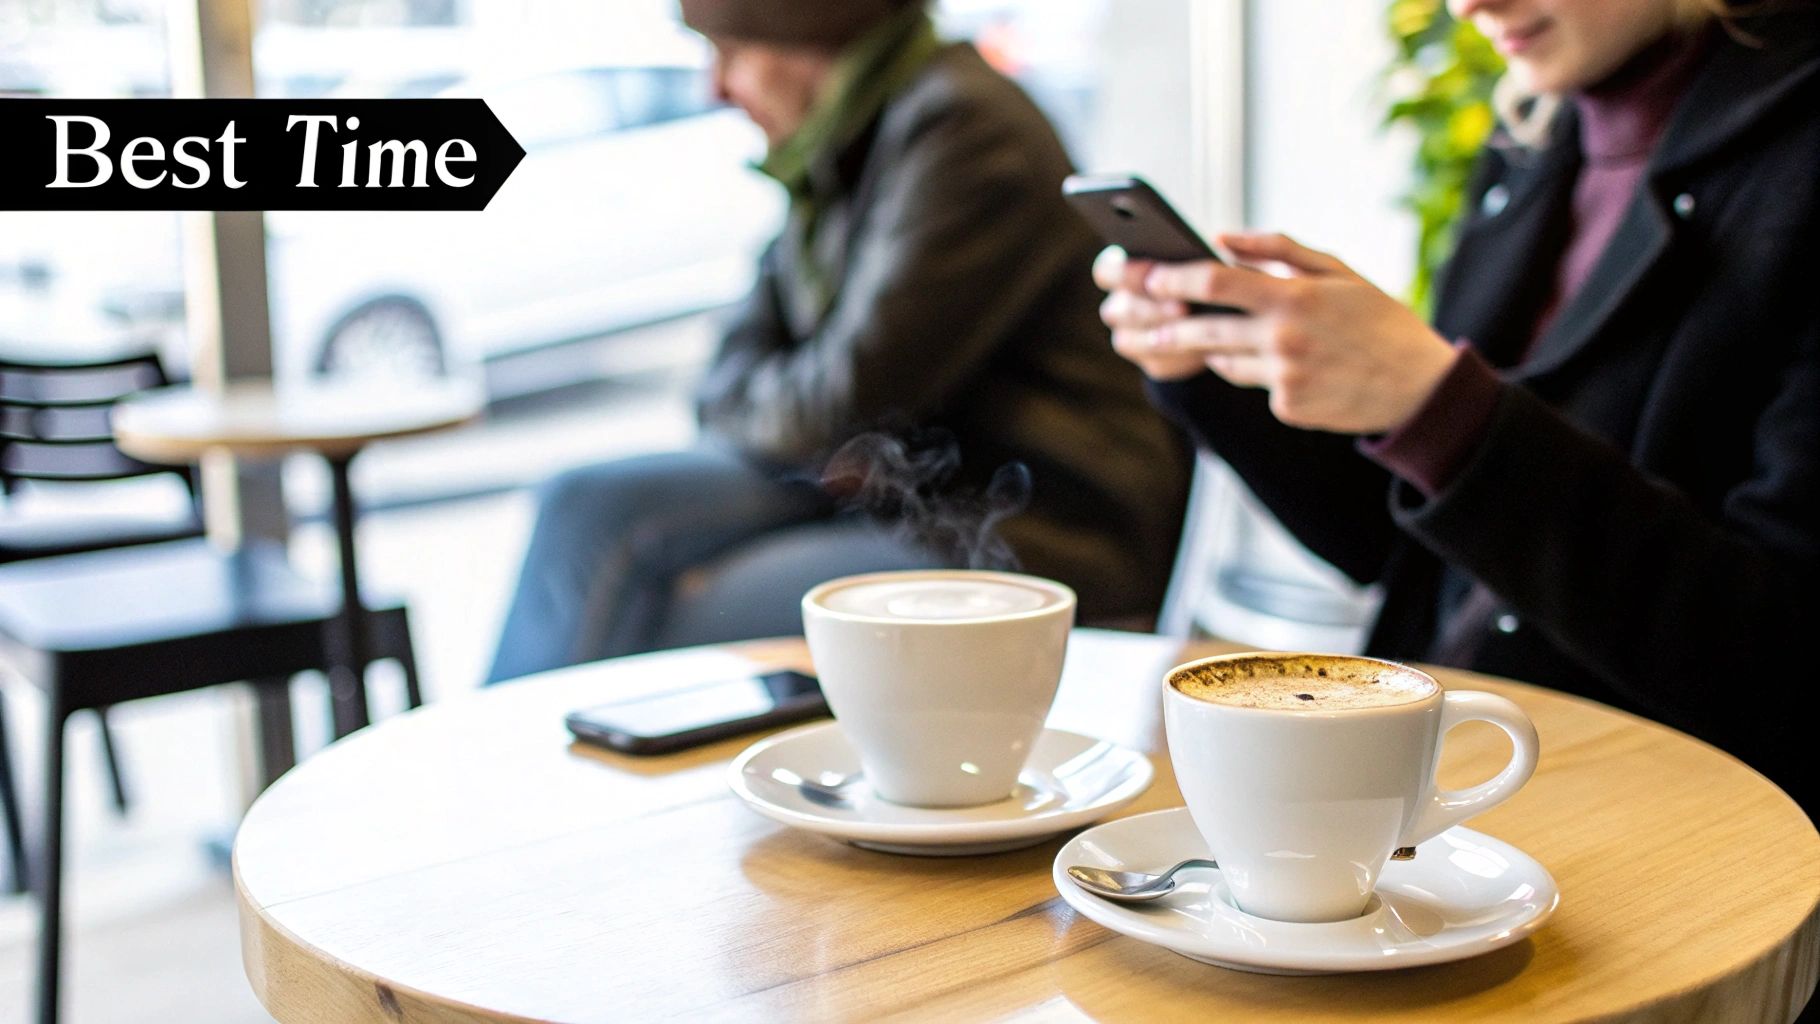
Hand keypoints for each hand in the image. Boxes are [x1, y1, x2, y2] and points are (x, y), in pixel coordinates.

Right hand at [1092, 246, 1210, 380]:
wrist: (1224, 311)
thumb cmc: (1210, 271)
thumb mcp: (1206, 255)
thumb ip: (1200, 249)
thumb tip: (1214, 243)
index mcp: (1121, 271)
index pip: (1105, 272)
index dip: (1123, 273)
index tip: (1153, 270)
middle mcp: (1120, 304)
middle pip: (1114, 310)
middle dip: (1149, 309)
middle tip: (1182, 305)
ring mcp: (1131, 336)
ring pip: (1128, 341)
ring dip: (1160, 334)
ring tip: (1194, 327)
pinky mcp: (1153, 361)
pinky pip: (1157, 363)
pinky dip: (1179, 357)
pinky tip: (1204, 347)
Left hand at [1099, 234, 1459, 433]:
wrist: (1419, 386)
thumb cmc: (1377, 320)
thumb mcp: (1339, 271)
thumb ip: (1279, 250)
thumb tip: (1224, 236)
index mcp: (1295, 296)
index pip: (1215, 281)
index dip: (1172, 278)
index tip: (1145, 274)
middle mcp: (1285, 338)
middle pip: (1202, 329)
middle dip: (1164, 323)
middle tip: (1136, 317)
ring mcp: (1284, 378)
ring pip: (1222, 359)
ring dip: (1210, 347)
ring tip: (1200, 333)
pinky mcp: (1288, 407)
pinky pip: (1252, 384)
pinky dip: (1255, 371)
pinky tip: (1286, 365)